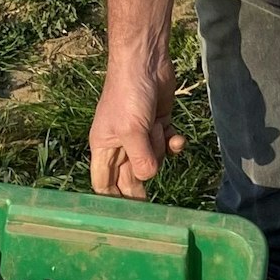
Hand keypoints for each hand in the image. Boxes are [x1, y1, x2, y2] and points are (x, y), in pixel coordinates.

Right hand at [90, 54, 186, 198]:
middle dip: (141, 184)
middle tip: (153, 202)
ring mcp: (140, 134)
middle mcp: (120, 144)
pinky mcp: (157, 124)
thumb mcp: (132, 130)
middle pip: (129, 176)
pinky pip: (166, 145)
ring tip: (158, 132)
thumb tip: (147, 179)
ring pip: (152, 160)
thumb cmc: (129, 95)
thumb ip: (140, 159)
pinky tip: (176, 136)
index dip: (112, 200)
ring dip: (160, 152)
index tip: (126, 217)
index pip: (103, 183)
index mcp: (104, 147)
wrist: (146, 62)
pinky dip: (172, 143)